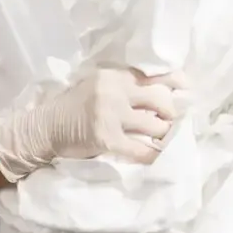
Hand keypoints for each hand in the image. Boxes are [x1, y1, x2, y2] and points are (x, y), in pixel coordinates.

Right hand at [0, 67, 188, 180]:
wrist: (44, 128)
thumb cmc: (72, 108)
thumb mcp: (97, 86)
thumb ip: (124, 86)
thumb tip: (162, 95)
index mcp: (114, 75)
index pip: (155, 75)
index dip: (177, 83)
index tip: (188, 92)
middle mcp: (115, 91)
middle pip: (161, 99)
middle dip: (172, 112)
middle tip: (172, 122)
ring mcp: (111, 115)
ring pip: (155, 125)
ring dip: (163, 134)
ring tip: (162, 139)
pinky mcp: (107, 139)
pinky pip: (141, 150)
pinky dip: (153, 155)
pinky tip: (156, 157)